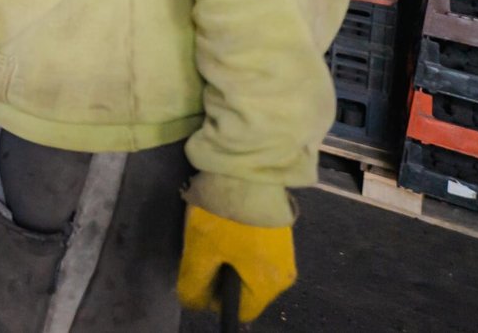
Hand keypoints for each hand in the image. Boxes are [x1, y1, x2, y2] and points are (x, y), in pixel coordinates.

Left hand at [176, 206, 295, 322]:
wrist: (247, 167)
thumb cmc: (225, 215)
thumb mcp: (201, 251)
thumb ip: (195, 283)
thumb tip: (193, 302)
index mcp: (270, 285)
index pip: (240, 310)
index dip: (212, 298)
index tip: (197, 274)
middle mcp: (284, 272)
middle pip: (243, 288)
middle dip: (218, 273)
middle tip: (201, 248)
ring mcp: (284, 250)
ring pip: (246, 265)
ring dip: (225, 254)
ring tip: (210, 230)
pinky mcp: (278, 229)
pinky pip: (253, 247)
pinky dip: (235, 240)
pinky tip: (222, 219)